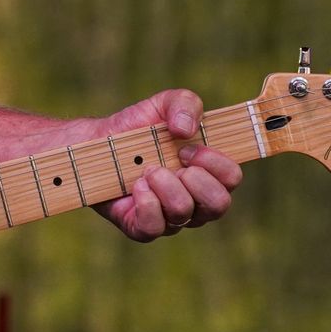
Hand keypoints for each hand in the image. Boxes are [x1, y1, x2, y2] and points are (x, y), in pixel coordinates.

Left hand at [92, 89, 241, 241]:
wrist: (98, 142)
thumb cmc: (138, 127)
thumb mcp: (164, 103)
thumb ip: (185, 104)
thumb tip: (186, 130)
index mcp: (208, 173)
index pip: (232, 178)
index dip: (214, 162)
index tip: (187, 147)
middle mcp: (196, 200)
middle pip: (218, 204)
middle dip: (194, 178)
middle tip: (172, 160)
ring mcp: (171, 218)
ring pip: (183, 213)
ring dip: (164, 184)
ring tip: (148, 169)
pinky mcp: (142, 228)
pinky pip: (154, 228)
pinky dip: (146, 203)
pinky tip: (136, 185)